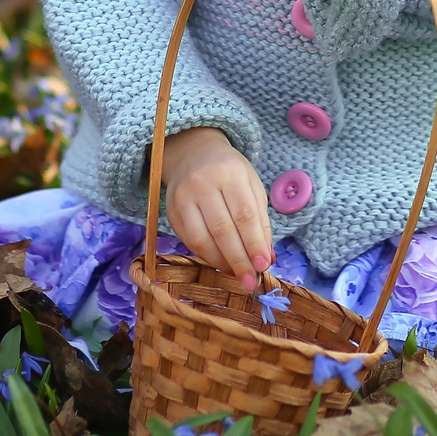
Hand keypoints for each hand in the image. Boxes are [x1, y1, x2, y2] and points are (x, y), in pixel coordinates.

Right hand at [159, 127, 271, 290]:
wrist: (193, 154)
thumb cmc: (230, 172)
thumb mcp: (252, 187)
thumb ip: (260, 221)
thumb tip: (266, 258)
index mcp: (230, 173)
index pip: (244, 214)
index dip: (254, 243)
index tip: (263, 266)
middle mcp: (202, 183)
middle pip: (222, 229)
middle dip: (239, 260)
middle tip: (251, 281)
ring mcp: (182, 197)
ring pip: (201, 239)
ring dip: (221, 262)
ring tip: (237, 274)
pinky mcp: (170, 211)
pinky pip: (189, 241)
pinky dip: (206, 257)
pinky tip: (220, 263)